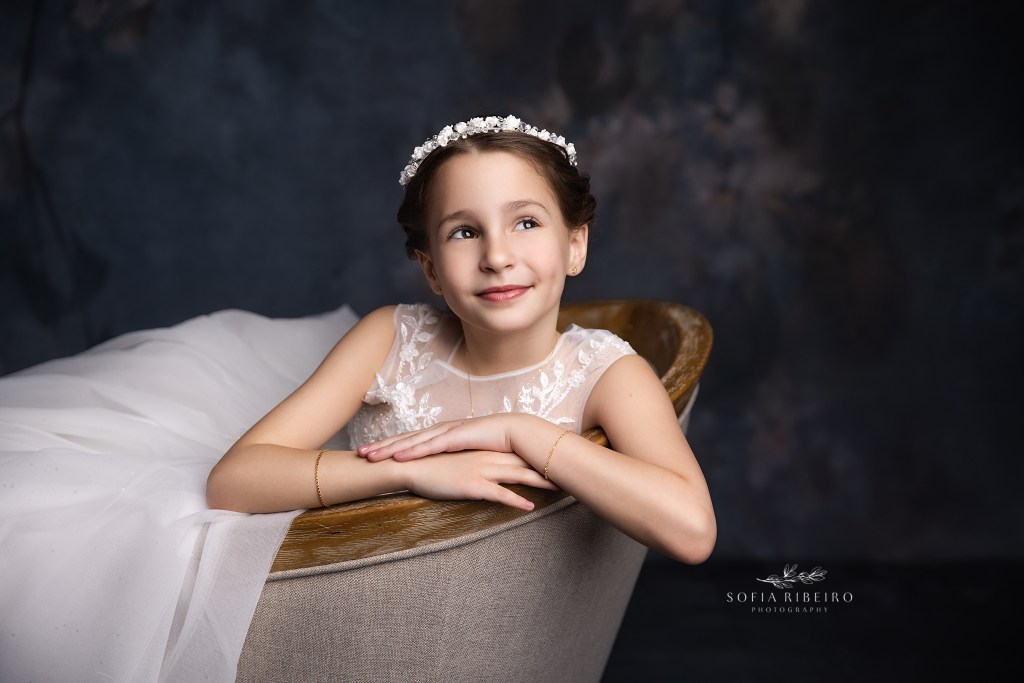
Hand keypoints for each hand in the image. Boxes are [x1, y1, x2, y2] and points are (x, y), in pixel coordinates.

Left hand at [358, 414, 536, 462]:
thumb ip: (454, 459)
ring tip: (370, 456)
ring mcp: (447, 432)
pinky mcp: (457, 437)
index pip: (411, 440)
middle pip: (405, 439)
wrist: (517, 432)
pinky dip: (413, 451)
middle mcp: (440, 430)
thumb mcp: (468, 454)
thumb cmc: (495, 445)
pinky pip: (430, 446)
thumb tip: (442, 469)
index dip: (390, 446)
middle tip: (359, 453)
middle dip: (382, 446)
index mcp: (442, 434)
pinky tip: (398, 457)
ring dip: (390, 449)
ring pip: (412, 442)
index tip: (372, 452)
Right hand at [399, 450, 557, 510]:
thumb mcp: (458, 461)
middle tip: (569, 471)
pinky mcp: (472, 485)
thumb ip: (475, 463)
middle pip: (524, 462)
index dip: (538, 457)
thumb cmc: (432, 465)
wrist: (411, 465)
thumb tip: (488, 471)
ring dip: (539, 482)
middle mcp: (487, 458)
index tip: (557, 459)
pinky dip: (515, 501)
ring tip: (560, 488)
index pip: (518, 453)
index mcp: (485, 451)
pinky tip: (529, 507)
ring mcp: (481, 470)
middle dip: (547, 467)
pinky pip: (499, 495)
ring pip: (517, 475)